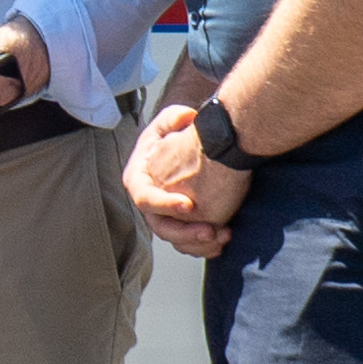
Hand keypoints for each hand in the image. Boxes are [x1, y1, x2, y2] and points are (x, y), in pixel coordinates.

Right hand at [123, 100, 247, 258]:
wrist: (194, 148)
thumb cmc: (178, 134)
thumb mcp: (172, 121)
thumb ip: (174, 117)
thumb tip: (186, 117)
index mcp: (138, 181)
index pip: (145, 199)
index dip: (165, 205)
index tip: (190, 205)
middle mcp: (149, 204)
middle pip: (162, 227)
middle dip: (186, 232)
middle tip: (210, 231)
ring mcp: (164, 218)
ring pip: (177, 241)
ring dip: (199, 243)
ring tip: (222, 236)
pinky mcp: (182, 227)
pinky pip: (190, 245)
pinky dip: (206, 246)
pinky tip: (223, 241)